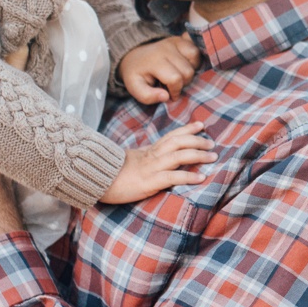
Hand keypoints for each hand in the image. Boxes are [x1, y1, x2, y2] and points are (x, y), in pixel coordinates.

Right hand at [101, 124, 217, 203]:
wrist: (94, 180)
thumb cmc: (110, 174)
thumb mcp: (130, 162)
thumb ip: (144, 158)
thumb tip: (155, 159)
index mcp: (148, 151)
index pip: (171, 135)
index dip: (187, 129)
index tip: (201, 125)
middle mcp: (152, 156)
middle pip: (178, 142)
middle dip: (197, 140)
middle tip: (212, 142)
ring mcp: (152, 168)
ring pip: (179, 156)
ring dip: (198, 155)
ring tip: (213, 156)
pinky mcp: (150, 182)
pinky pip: (173, 176)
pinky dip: (188, 176)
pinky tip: (201, 177)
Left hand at [119, 36, 199, 104]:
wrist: (134, 55)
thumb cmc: (137, 75)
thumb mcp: (135, 88)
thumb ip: (148, 97)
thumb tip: (166, 97)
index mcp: (154, 61)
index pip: (175, 79)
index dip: (175, 91)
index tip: (169, 95)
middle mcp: (166, 49)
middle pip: (188, 72)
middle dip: (183, 83)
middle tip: (172, 85)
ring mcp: (174, 42)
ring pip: (195, 60)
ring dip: (190, 72)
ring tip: (178, 75)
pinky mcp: (180, 40)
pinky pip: (196, 51)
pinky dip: (194, 60)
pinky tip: (184, 65)